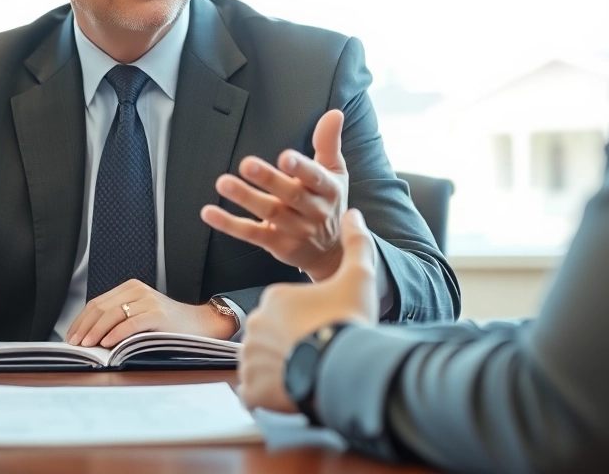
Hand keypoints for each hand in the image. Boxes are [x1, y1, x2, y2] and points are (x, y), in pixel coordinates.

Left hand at [65, 280, 237, 347]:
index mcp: (130, 288)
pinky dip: (116, 334)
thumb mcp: (140, 315)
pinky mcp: (158, 313)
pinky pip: (131, 323)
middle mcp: (138, 290)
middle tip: (74, 344)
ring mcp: (148, 300)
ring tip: (86, 345)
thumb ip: (118, 318)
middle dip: (84, 327)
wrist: (200, 324)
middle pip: (101, 308)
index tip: (71, 336)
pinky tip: (107, 343)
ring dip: (96, 331)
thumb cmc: (167, 325)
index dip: (81, 320)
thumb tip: (88, 336)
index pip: (97, 303)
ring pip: (113, 314)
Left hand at [201, 109, 350, 279]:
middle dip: (269, 180)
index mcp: (327, 190)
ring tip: (223, 183)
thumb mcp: (335, 174)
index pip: (315, 178)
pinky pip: (250, 234)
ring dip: (245, 197)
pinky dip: (229, 224)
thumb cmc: (329, 204)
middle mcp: (313, 211)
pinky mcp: (276, 244)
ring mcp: (294, 230)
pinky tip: (210, 212)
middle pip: (290, 195)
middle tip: (247, 164)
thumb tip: (334, 113)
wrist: (331, 253)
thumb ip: (329, 143)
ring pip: (268, 213)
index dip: (300, 168)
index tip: (284, 157)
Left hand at [238, 209, 376, 413]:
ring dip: (279, 369)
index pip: (285, 309)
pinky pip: (253, 392)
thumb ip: (356, 243)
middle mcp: (257, 324)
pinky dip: (268, 394)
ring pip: (261, 363)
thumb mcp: (359, 276)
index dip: (306, 322)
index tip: (322, 330)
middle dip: (290, 345)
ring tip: (308, 373)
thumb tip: (354, 215)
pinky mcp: (251, 388)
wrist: (344, 367)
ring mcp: (250, 357)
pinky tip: (290, 391)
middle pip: (272, 336)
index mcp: (275, 297)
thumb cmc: (349, 321)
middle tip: (317, 353)